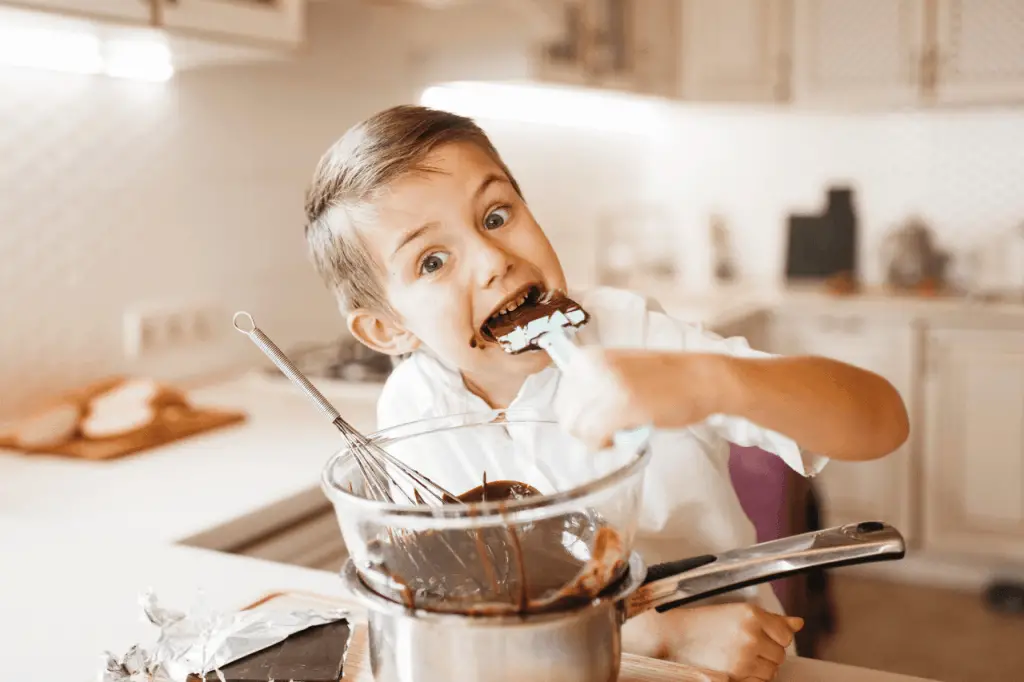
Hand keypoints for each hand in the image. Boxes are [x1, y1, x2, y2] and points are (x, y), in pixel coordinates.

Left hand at [553, 347, 726, 449]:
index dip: (579, 414)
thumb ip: (593, 384)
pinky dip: (605, 444)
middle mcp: (592, 368)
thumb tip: (574, 411)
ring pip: (578, 428)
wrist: (701, 377)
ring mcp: (606, 386)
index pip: (563, 398)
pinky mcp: (622, 406)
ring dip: (596, 438)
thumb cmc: (664, 377)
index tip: (600, 417)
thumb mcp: (617, 369)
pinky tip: (623, 436)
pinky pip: (595, 437)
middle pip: (566, 415)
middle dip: (585, 429)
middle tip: (610, 429)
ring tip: (619, 432)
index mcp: (587, 357)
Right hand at [623, 604, 803, 681]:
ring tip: (739, 657)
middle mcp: (750, 634)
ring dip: (760, 668)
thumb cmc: (705, 622)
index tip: (762, 636)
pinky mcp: (735, 674)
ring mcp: (743, 656)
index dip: (775, 637)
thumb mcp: (737, 613)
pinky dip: (752, 679)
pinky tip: (737, 668)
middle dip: (767, 653)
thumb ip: (771, 620)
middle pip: (780, 654)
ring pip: (771, 671)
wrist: (675, 636)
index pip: (786, 633)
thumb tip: (799, 623)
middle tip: (746, 647)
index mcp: (751, 613)